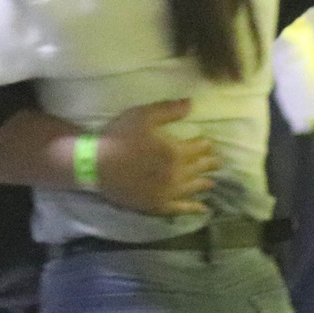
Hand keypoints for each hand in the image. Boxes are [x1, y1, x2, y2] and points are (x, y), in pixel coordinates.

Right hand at [95, 99, 217, 215]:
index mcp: (176, 151)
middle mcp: (176, 174)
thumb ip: (168, 110)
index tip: (210, 144)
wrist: (95, 164)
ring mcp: (168, 192)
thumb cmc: (118, 136)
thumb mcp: (143, 115)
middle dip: (209, 164)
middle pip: (198, 168)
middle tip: (218, 163)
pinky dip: (193, 208)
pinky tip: (202, 208)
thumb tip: (191, 104)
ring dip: (204, 183)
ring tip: (212, 182)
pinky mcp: (157, 205)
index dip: (205, 146)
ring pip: (192, 187)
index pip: (198, 149)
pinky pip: (180, 208)